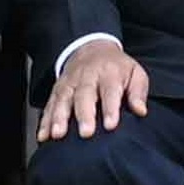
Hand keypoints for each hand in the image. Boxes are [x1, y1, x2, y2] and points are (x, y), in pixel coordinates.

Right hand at [44, 45, 160, 143]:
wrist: (92, 48)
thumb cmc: (116, 68)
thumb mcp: (134, 73)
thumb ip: (138, 92)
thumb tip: (140, 110)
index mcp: (109, 73)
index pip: (109, 91)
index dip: (110, 108)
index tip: (110, 125)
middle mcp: (87, 77)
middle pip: (84, 95)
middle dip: (84, 114)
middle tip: (85, 133)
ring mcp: (70, 83)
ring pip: (63, 99)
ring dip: (59, 117)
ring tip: (58, 134)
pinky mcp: (57, 90)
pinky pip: (49, 104)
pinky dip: (44, 121)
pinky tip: (43, 136)